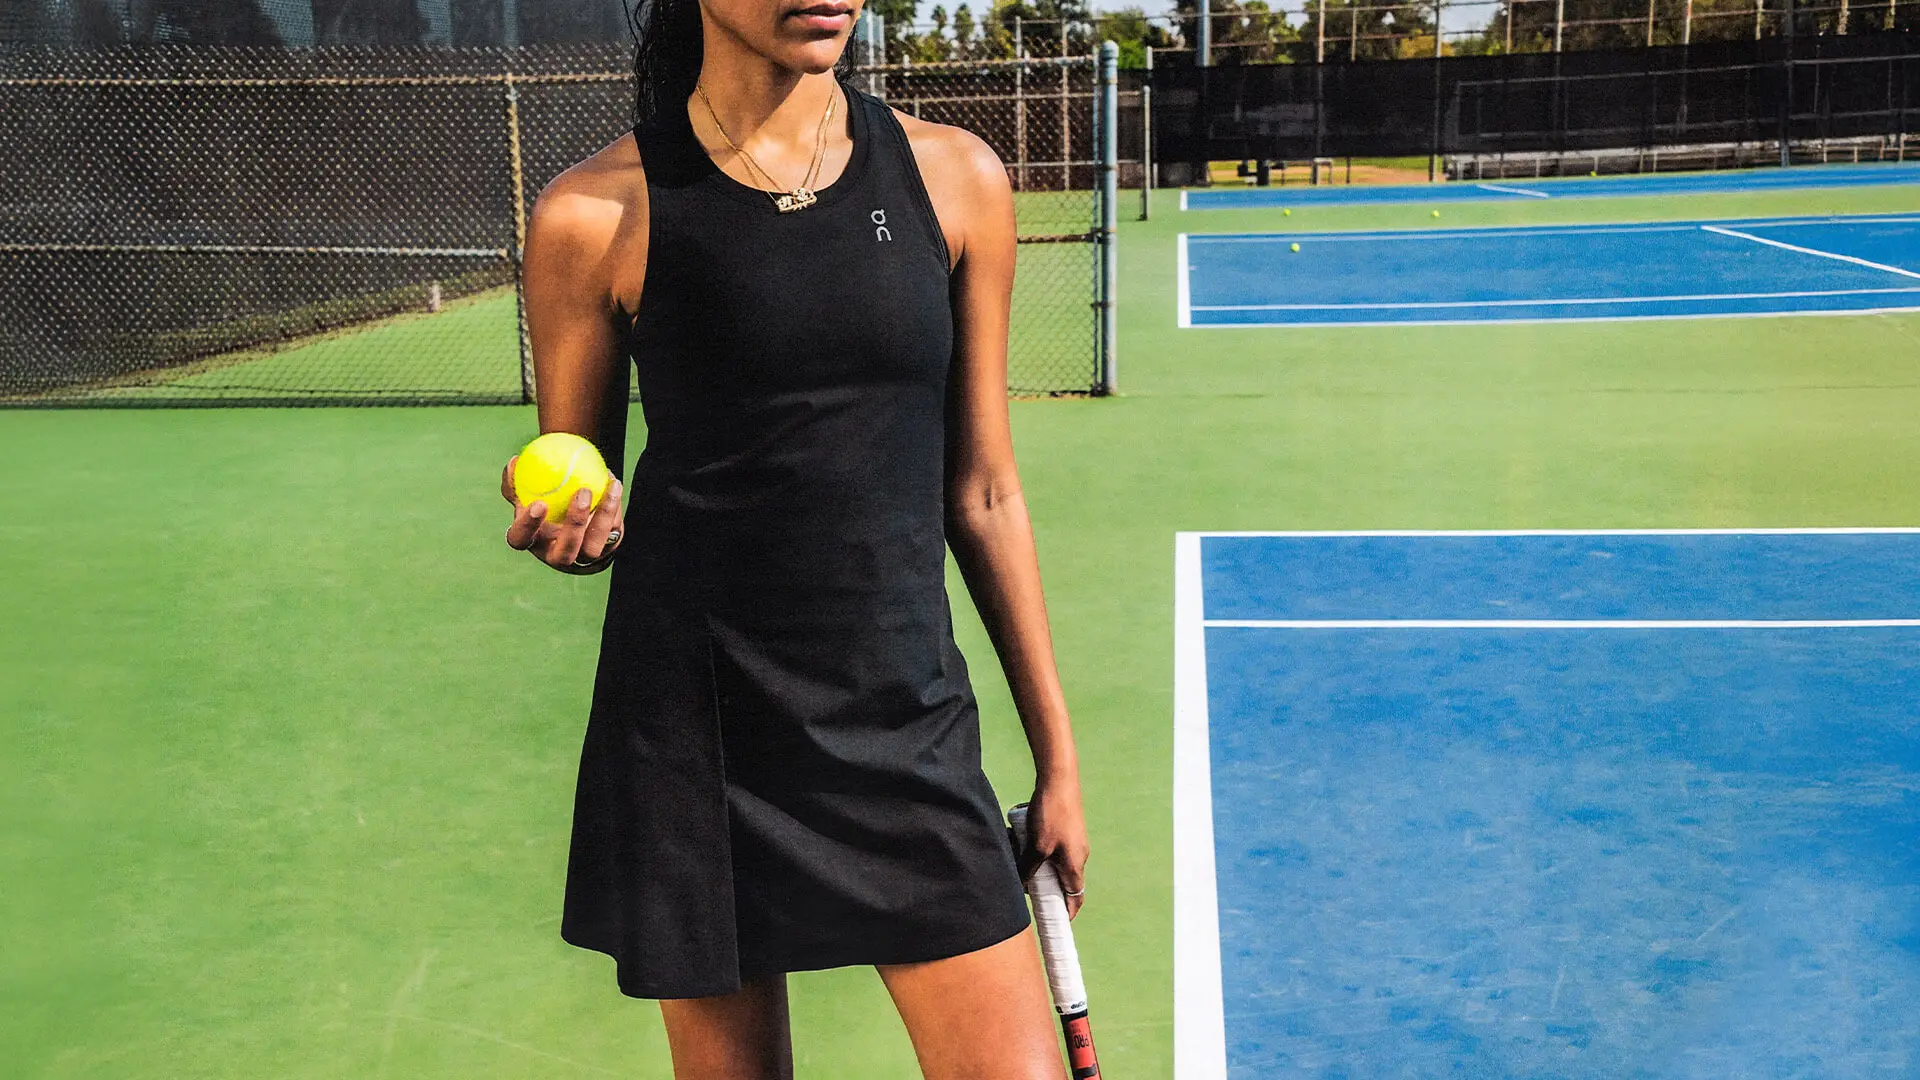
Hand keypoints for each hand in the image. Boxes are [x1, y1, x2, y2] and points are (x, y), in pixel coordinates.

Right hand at [500, 454, 626, 572]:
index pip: (520, 539)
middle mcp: (557, 556)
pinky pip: (613, 531)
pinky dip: (614, 508)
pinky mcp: (606, 550)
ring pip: (594, 547)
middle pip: (564, 553)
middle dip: (574, 525)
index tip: (539, 503)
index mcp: (532, 541)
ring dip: (603, 516)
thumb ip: (519, 479)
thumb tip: (514, 462)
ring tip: (609, 486)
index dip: (528, 526)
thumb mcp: (529, 491)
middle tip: (582, 493)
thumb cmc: (546, 500)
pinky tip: (614, 484)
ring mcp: (582, 557)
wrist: (577, 516)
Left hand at [1021, 778, 1089, 919]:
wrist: (1059, 778)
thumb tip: (1024, 885)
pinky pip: (1046, 847)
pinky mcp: (1063, 829)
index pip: (1075, 898)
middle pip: (1059, 881)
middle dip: (1040, 885)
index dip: (1066, 913)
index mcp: (1075, 864)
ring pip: (1049, 862)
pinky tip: (1018, 836)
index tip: (1055, 924)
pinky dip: (1033, 847)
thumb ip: (1030, 868)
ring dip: (1032, 863)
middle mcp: (1077, 855)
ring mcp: (1070, 841)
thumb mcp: (1037, 846)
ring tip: (1016, 852)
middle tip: (1023, 887)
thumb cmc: (1052, 812)